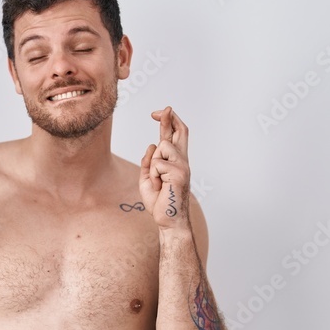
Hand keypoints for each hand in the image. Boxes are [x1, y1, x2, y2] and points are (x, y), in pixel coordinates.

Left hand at [139, 106, 190, 227]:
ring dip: (153, 164)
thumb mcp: (147, 179)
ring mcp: (183, 166)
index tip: (159, 113)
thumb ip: (148, 162)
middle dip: (170, 118)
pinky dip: (154, 175)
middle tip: (163, 109)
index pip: (174, 136)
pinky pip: (158, 164)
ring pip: (162, 147)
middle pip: (180, 131)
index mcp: (175, 162)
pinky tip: (161, 186)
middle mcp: (182, 161)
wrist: (167, 220)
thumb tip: (151, 145)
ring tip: (158, 182)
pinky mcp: (180, 173)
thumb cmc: (159, 202)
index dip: (168, 122)